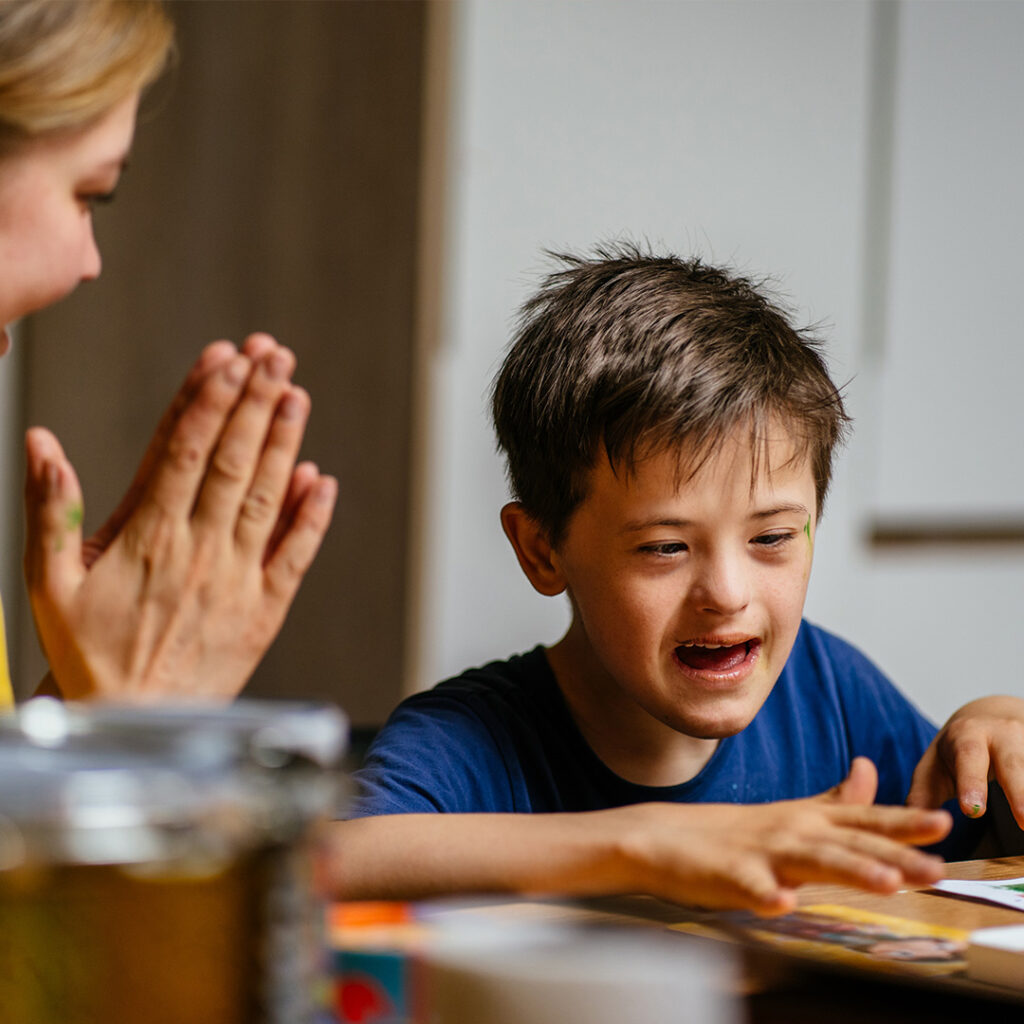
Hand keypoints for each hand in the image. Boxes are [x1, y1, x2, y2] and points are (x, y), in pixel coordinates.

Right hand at [23, 333, 336, 700]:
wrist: (133, 720)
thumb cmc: (87, 651)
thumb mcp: (47, 583)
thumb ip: (48, 509)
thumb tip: (41, 441)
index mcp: (146, 537)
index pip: (182, 452)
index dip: (208, 401)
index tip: (227, 358)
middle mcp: (198, 550)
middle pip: (232, 463)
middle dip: (254, 402)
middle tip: (274, 354)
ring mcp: (237, 579)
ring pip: (265, 498)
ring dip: (284, 443)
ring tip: (296, 393)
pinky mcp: (265, 609)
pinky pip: (294, 556)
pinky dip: (310, 517)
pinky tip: (321, 479)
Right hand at [608, 758, 949, 915]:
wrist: (662, 836)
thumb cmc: (730, 831)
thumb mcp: (790, 812)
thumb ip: (834, 799)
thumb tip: (869, 767)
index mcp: (807, 820)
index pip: (864, 821)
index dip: (904, 824)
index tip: (944, 824)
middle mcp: (791, 831)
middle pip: (850, 844)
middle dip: (895, 855)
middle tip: (936, 868)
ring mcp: (760, 852)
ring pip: (811, 862)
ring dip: (850, 870)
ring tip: (885, 884)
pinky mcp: (728, 874)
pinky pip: (749, 886)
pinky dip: (766, 895)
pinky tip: (783, 903)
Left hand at [907, 696, 1023, 827]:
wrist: (990, 719)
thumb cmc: (957, 751)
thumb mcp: (935, 766)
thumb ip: (924, 793)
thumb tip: (912, 822)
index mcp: (967, 736)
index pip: (968, 758)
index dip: (971, 784)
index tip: (971, 810)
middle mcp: (1004, 735)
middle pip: (1014, 762)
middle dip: (1020, 791)